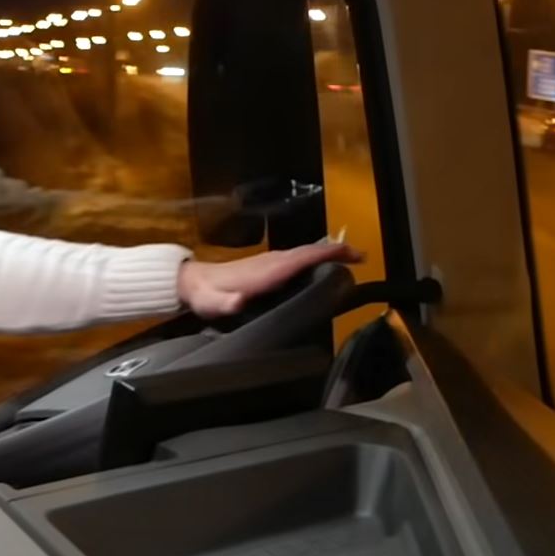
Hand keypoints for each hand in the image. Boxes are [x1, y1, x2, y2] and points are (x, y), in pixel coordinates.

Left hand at [176, 241, 361, 318]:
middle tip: (362, 257)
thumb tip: (238, 301)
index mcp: (268, 270)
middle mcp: (273, 261)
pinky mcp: (269, 265)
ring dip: (329, 253)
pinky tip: (323, 264)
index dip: (328, 254)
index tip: (352, 255)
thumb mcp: (213, 304)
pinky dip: (316, 257)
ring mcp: (271, 261)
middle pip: (310, 251)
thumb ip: (226, 303)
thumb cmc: (207, 295)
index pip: (303, 257)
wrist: (192, 282)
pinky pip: (299, 258)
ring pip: (305, 253)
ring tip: (352, 259)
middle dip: (337, 251)